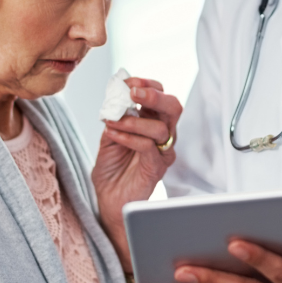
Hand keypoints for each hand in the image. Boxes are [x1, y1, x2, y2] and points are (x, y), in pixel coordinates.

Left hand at [93, 77, 180, 268]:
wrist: (109, 201)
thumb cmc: (111, 170)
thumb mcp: (108, 136)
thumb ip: (115, 117)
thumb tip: (115, 97)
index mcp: (152, 122)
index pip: (160, 95)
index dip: (147, 84)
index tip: (128, 81)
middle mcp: (162, 135)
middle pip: (173, 107)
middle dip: (154, 94)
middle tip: (133, 92)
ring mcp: (162, 152)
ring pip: (161, 127)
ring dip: (133, 120)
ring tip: (113, 121)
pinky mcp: (157, 168)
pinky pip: (149, 147)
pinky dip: (130, 137)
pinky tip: (114, 135)